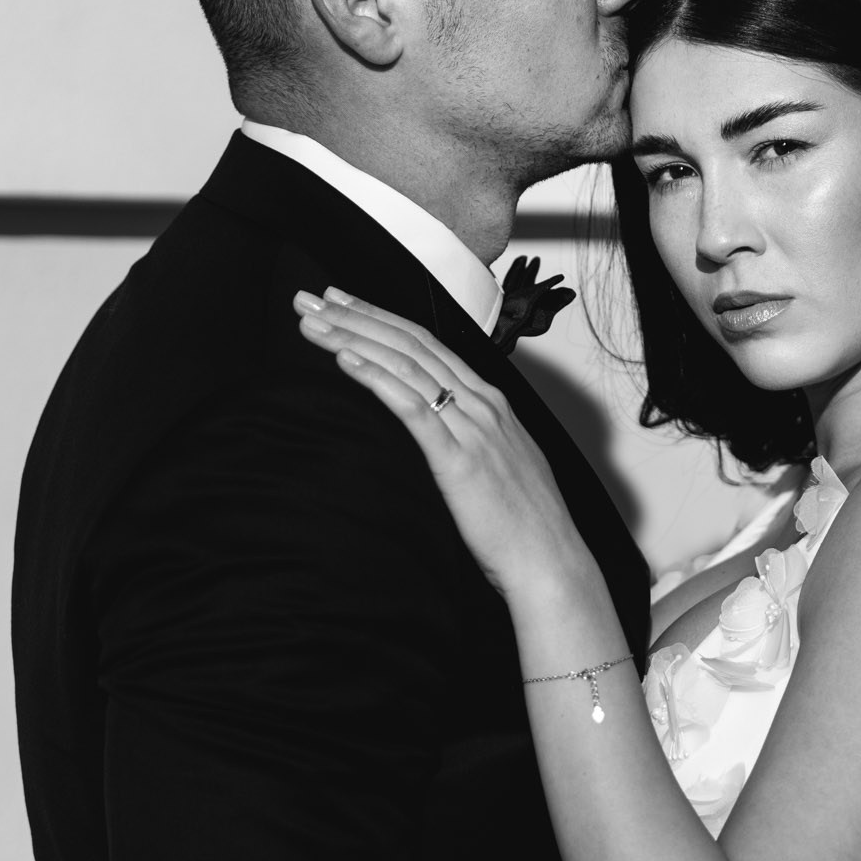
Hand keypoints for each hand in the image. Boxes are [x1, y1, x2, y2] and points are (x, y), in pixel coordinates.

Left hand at [294, 288, 587, 601]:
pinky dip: (377, 379)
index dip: (381, 318)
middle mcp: (481, 404)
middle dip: (356, 316)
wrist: (550, 560)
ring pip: (405, 366)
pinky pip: (413, 408)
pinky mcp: (459, 459)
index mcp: (489, 401)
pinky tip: (346, 361)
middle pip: (409, 344)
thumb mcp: (497, 464)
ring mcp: (472, 428)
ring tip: (313, 324)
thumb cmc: (523, 522)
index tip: (343, 302)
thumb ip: (468, 437)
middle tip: (310, 300)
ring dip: (353, 339)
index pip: (426, 343)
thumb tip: (438, 428)